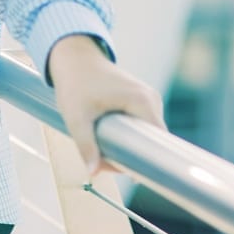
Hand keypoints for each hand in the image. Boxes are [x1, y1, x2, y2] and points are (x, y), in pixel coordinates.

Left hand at [47, 34, 165, 178]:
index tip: (131, 175)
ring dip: (126, 147)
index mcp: (143, 102)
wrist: (74, 58)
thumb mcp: (77, 117)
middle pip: (151, 141)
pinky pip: (140, 126)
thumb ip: (86, 145)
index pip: (159, 141)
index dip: (149, 162)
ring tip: (100, 152)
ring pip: (145, 135)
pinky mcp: (141, 100)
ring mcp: (148, 99)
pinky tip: (106, 140)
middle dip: (130, 157)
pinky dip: (126, 136)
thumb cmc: (75, 84)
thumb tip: (93, 173)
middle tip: (103, 164)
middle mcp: (152, 99)